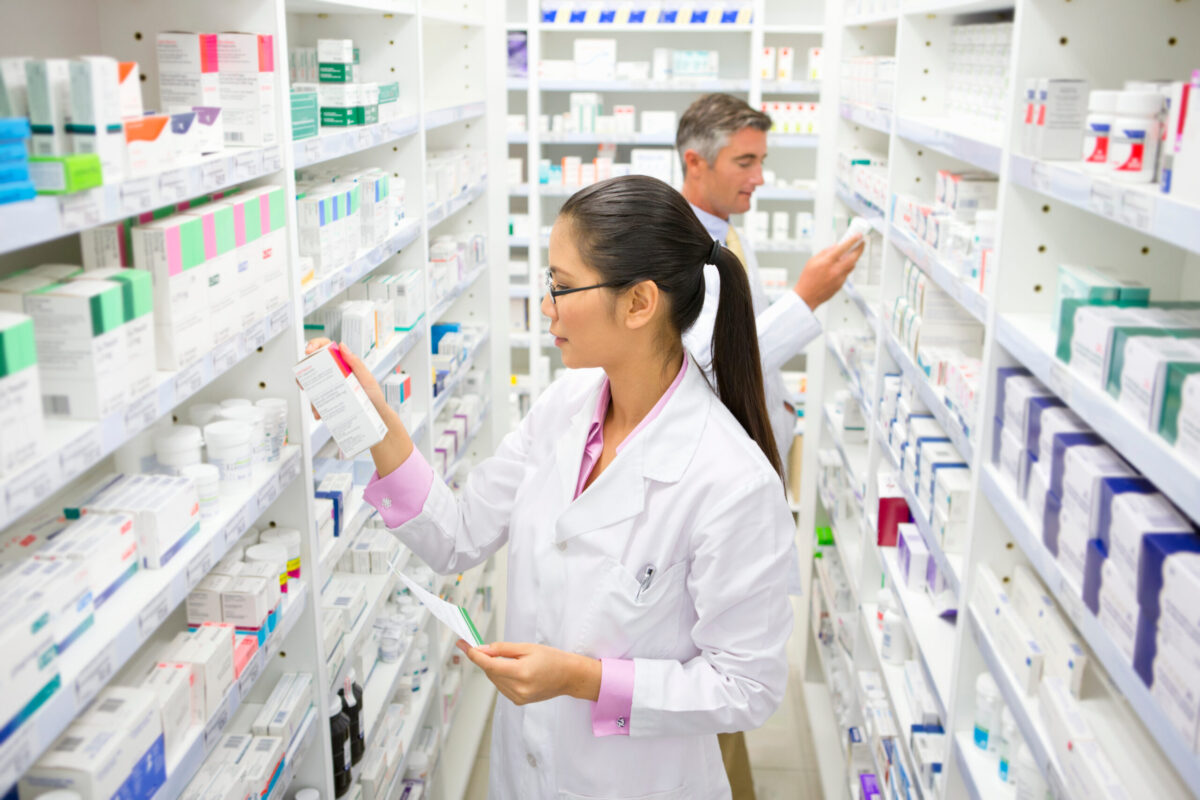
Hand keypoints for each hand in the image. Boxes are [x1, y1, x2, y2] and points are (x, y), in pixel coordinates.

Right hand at [302, 337, 413, 475]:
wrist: (376, 417)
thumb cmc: (374, 396)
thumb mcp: (367, 379)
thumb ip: (356, 363)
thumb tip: (342, 346)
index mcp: (344, 363)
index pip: (327, 348)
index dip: (315, 345)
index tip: (310, 351)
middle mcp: (335, 373)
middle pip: (314, 366)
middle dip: (305, 371)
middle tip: (304, 382)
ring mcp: (331, 387)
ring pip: (313, 385)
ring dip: (310, 394)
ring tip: (316, 405)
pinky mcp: (329, 400)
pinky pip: (317, 402)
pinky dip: (316, 408)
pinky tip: (320, 414)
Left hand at [456, 640, 601, 705]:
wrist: (568, 676)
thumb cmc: (551, 658)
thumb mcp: (527, 647)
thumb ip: (503, 649)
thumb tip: (482, 649)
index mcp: (521, 673)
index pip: (489, 665)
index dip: (474, 655)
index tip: (463, 645)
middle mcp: (518, 689)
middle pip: (490, 672)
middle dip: (485, 659)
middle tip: (485, 647)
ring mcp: (518, 697)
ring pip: (494, 680)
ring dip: (494, 668)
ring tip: (510, 659)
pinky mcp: (519, 701)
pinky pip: (501, 686)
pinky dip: (501, 676)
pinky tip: (513, 669)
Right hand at [793, 234, 864, 310]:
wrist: (807, 296)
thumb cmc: (807, 279)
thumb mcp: (812, 261)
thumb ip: (825, 252)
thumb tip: (836, 246)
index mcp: (827, 262)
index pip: (844, 247)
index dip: (853, 240)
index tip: (858, 235)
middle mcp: (835, 270)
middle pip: (854, 257)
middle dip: (860, 249)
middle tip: (861, 243)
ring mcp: (840, 278)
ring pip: (852, 265)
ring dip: (853, 259)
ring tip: (850, 254)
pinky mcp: (841, 284)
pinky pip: (847, 273)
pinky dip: (845, 268)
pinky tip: (839, 267)